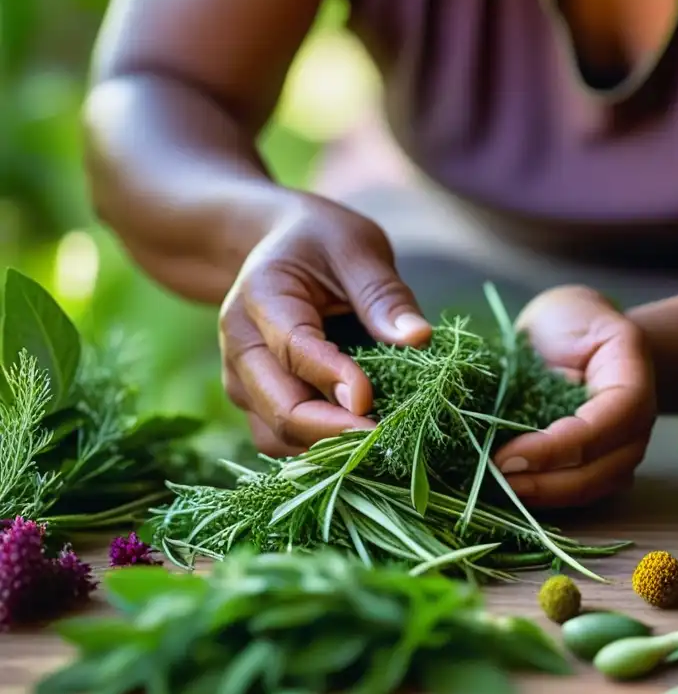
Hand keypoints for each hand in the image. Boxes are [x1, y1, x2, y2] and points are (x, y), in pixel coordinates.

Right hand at [219, 193, 431, 455]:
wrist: (272, 248)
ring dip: (328, 449)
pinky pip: (281, 441)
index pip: (294, 348)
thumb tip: (419, 338)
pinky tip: (363, 443)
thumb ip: (383, 294)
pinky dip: (319, 450)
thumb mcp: (356, 249)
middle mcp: (241, 345)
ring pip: (277, 435)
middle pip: (280, 407)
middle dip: (334, 432)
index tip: (372, 401)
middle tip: (392, 440)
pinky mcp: (255, 403)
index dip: (333, 378)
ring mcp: (243, 380)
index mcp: (262, 296)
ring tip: (384, 444)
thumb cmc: (319, 243)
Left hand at [493, 286, 656, 507]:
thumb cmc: (572, 322)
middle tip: (494, 479)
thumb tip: (494, 407)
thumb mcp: (562, 317)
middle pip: (600, 470)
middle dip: (544, 483)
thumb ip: (542, 357)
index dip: (556, 446)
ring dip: (542, 497)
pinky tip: (509, 492)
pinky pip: (577, 494)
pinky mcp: (602, 469)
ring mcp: (623, 452)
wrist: (587, 336)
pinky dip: (544, 498)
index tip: (507, 455)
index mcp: (632, 381)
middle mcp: (637, 425)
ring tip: (496, 490)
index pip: (606, 423)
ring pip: (589, 490)